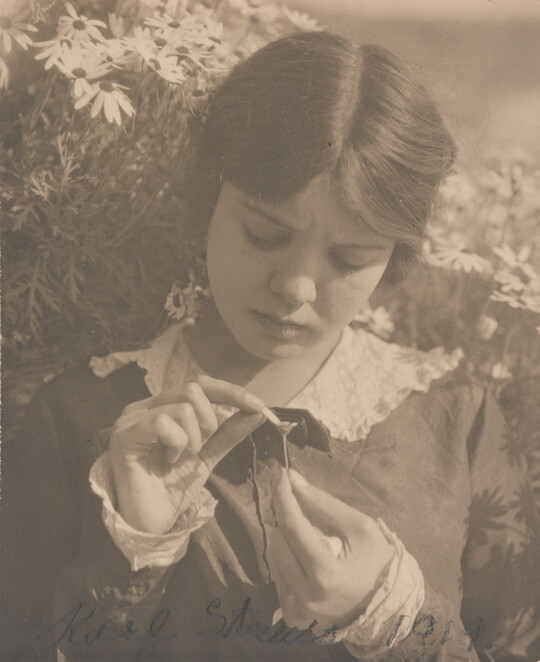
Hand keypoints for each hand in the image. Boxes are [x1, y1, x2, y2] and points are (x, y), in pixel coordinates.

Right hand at [109, 376, 265, 534]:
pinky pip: (162, 422)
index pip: (200, 383)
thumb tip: (258, 411)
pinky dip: (176, 443)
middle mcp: (145, 406)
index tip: (258, 406)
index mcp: (164, 406)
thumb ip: (229, 432)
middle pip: (193, 389)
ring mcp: (131, 418)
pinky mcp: (123, 435)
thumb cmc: (173, 487)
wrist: (151, 523)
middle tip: (199, 449)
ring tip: (180, 459)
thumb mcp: (208, 455)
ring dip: (193, 439)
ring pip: (182, 408)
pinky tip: (168, 462)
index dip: (231, 391)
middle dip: (209, 422)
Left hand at [268, 469, 393, 631]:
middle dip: (291, 522)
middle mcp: (306, 596)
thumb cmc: (377, 561)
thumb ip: (322, 503)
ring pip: (274, 557)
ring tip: (317, 547)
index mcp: (326, 574)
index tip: (281, 475)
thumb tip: (292, 479)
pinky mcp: (293, 617)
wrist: (387, 607)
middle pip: (278, 541)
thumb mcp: (359, 526)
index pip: (293, 527)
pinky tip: (310, 565)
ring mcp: (297, 610)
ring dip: (289, 542)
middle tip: (314, 522)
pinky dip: (289, 562)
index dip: (284, 497)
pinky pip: (278, 576)